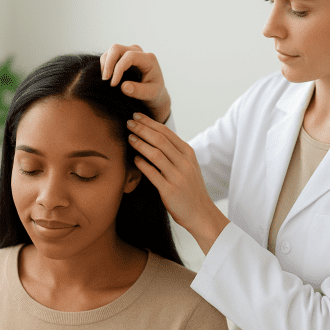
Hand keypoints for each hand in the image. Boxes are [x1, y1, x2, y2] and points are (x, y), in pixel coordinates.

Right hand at [100, 44, 170, 123]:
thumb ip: (139, 91)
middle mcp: (139, 51)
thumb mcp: (151, 94)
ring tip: (105, 80)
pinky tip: (107, 77)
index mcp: (148, 59)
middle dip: (108, 64)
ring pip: (111, 50)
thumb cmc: (154, 93)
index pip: (129, 56)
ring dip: (105, 64)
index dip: (118, 69)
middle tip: (105, 80)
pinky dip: (105, 65)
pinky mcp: (123, 55)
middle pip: (117, 49)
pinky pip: (109, 55)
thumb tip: (124, 87)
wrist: (153, 91)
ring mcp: (130, 51)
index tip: (113, 84)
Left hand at [127, 112, 229, 253]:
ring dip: (140, 144)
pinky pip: (153, 174)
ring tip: (129, 137)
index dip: (150, 123)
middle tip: (128, 122)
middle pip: (160, 140)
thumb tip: (155, 137)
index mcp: (188, 154)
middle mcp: (184, 163)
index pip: (167, 133)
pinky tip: (134, 158)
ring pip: (156, 154)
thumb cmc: (190, 189)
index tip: (137, 116)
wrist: (201, 213)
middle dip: (143, 129)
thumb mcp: (188, 166)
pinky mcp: (169, 190)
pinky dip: (142, 164)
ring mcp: (177, 176)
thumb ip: (174, 152)